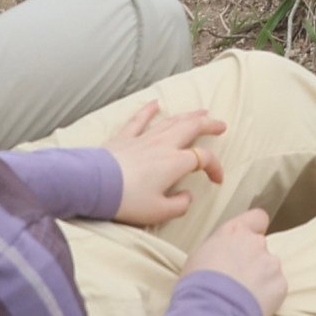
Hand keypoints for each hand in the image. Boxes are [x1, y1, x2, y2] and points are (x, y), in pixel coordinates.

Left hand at [100, 100, 228, 225]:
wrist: (94, 186)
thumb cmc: (127, 201)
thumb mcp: (158, 212)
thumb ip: (179, 206)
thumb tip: (187, 197)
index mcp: (175, 162)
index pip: (203, 159)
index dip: (215, 167)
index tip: (218, 180)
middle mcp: (163, 145)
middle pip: (192, 127)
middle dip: (209, 124)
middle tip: (221, 124)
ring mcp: (143, 139)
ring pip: (171, 121)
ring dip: (188, 114)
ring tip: (201, 110)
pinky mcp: (124, 138)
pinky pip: (139, 119)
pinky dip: (148, 110)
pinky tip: (156, 103)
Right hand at [184, 207, 284, 315]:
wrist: (210, 312)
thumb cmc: (197, 285)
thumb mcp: (200, 255)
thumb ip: (221, 246)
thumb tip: (225, 254)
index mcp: (235, 231)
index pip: (258, 217)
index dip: (254, 228)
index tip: (248, 241)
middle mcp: (257, 242)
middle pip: (260, 247)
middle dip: (252, 261)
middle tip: (237, 280)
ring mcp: (271, 263)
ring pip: (269, 268)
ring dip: (260, 279)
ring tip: (242, 297)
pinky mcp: (280, 284)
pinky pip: (276, 288)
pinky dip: (268, 296)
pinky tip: (251, 306)